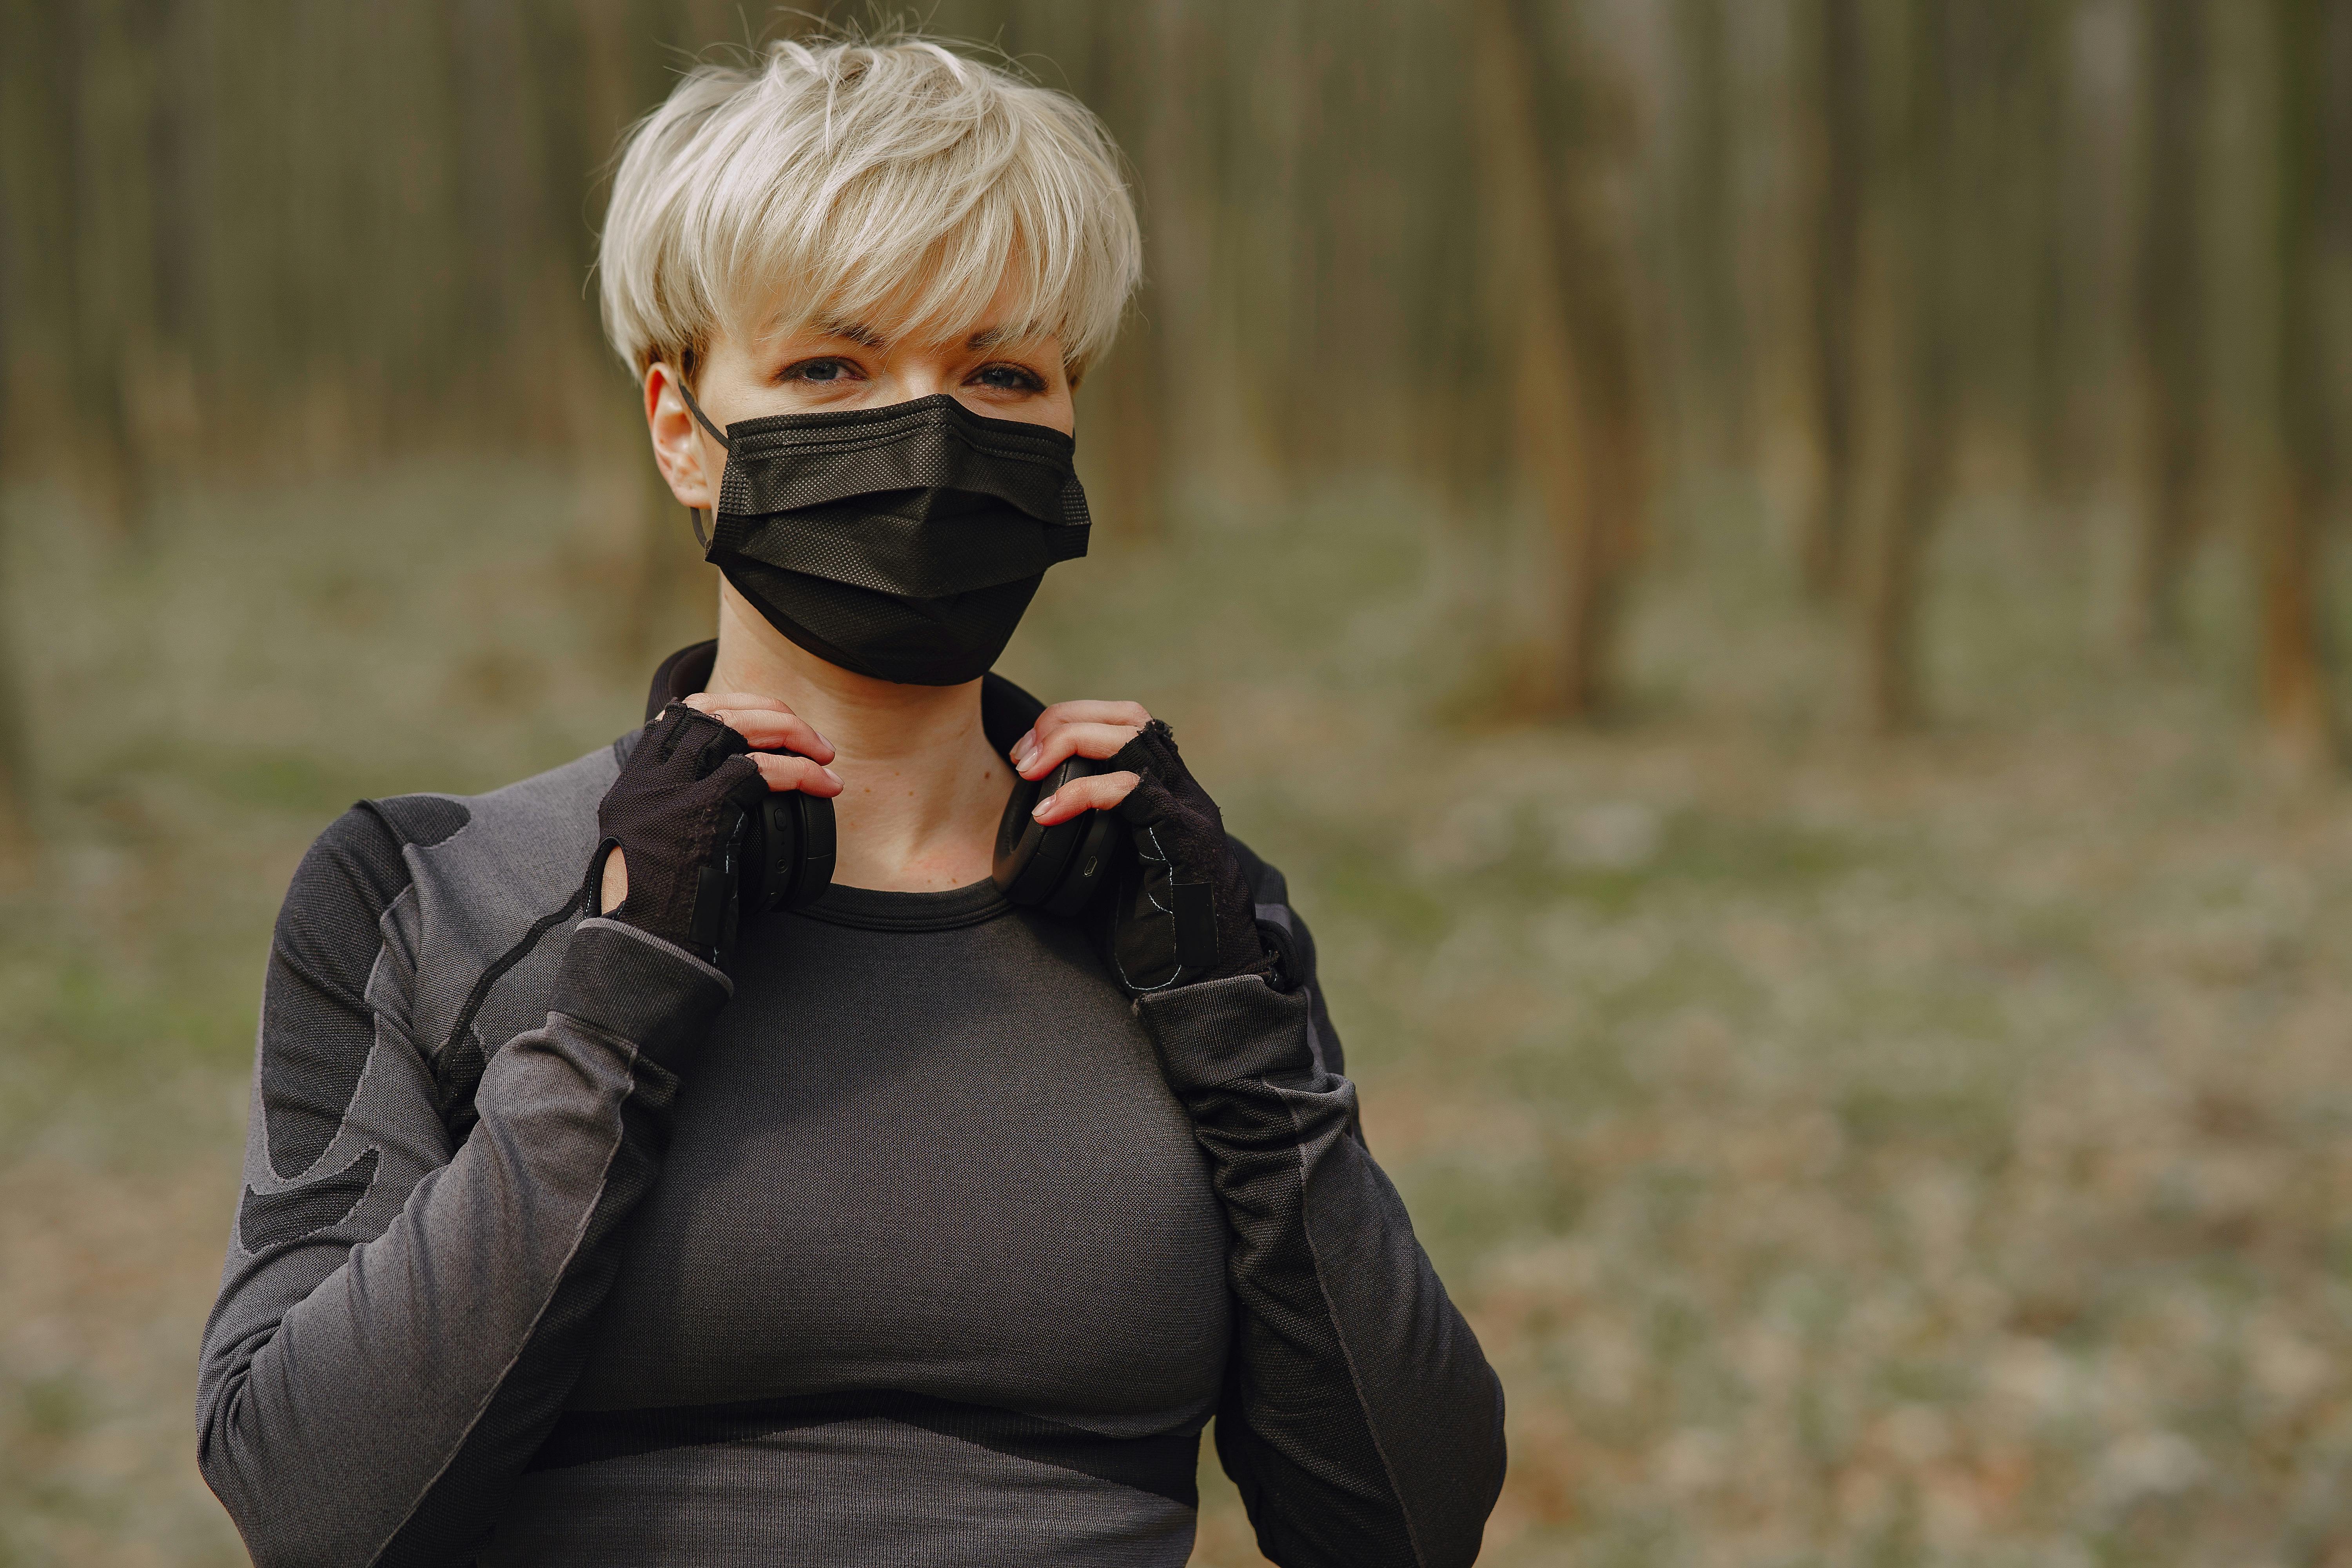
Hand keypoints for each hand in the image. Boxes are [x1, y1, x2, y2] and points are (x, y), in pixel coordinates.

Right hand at [599, 693, 840, 914]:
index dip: (729, 708)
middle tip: (808, 737)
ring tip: (824, 754)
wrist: (640, 950)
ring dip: (789, 731)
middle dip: (767, 712)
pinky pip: (758, 770)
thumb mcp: (658, 854)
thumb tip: (730, 807)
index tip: (767, 724)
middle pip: (709, 709)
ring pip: (734, 727)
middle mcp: (646, 780)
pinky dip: (798, 771)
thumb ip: (680, 819)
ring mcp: (669, 792)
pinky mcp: (699, 813)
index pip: (678, 716)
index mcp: (633, 786)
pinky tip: (822, 784)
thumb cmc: (659, 915)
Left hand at [1010, 702, 1270, 991]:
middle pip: (1128, 717)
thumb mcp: (1107, 879)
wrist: (1206, 988)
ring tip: (1029, 768)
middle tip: (1022, 755)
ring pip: (1132, 738)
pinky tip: (1048, 813)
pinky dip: (1081, 792)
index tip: (1025, 756)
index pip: (1125, 726)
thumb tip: (1028, 830)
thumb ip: (1085, 843)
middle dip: (1065, 720)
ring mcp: (1188, 813)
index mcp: (1167, 800)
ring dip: (1071, 741)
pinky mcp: (1185, 839)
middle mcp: (1182, 796)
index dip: (1071, 723)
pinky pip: (1132, 790)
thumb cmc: (1156, 944)